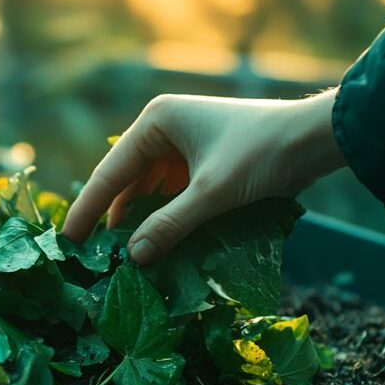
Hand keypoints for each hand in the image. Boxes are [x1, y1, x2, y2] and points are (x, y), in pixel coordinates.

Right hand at [61, 90, 346, 263]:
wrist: (317, 139)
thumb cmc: (262, 153)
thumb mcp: (212, 193)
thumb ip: (170, 226)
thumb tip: (133, 258)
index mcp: (156, 122)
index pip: (110, 173)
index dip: (87, 210)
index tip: (67, 244)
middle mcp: (165, 130)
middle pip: (127, 184)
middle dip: (114, 222)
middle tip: (95, 262)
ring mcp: (184, 148)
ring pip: (150, 194)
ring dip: (142, 225)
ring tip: (126, 263)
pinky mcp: (203, 166)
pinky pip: (173, 198)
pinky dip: (166, 222)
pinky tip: (159, 250)